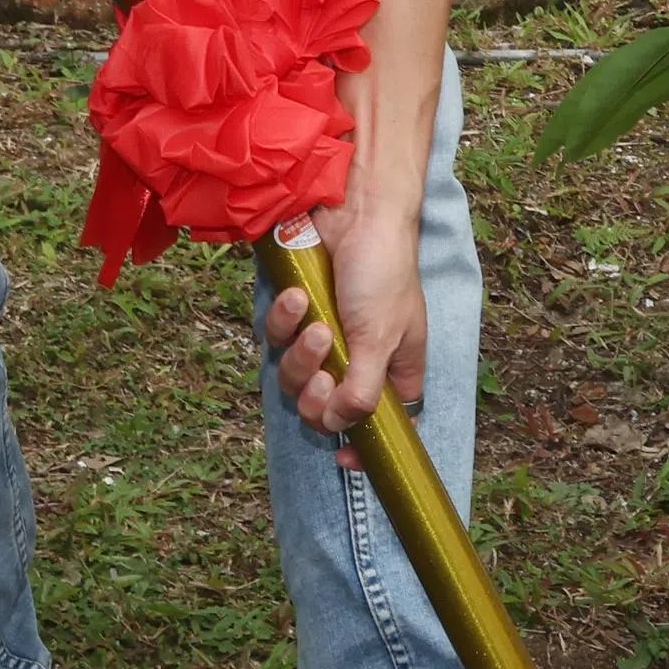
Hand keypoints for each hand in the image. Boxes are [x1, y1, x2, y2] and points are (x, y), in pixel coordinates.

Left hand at [269, 205, 427, 437]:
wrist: (355, 209)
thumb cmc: (383, 270)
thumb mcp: (381, 338)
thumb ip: (362, 391)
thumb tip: (337, 427)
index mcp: (391, 370)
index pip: (381, 426)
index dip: (363, 449)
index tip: (344, 458)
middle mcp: (356, 359)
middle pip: (324, 409)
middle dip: (317, 393)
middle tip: (325, 370)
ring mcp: (323, 337)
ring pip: (294, 377)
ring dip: (301, 355)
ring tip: (316, 324)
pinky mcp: (294, 313)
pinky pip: (276, 338)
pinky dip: (284, 321)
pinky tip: (298, 297)